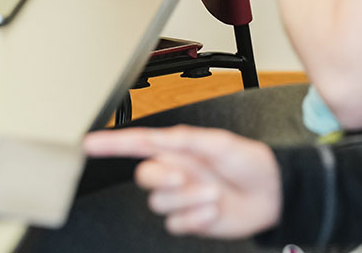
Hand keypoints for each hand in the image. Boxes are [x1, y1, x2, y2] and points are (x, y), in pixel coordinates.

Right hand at [83, 126, 281, 237]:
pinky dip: (195, 219)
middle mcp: (176, 171)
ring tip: (213, 193)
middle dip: (162, 179)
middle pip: (145, 177)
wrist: (272, 193)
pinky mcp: (191, 220)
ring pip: (160, 204)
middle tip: (185, 177)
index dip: (112, 144)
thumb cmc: (250, 162)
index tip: (89, 144)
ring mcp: (182, 198)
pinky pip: (177, 224)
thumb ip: (185, 140)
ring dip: (187, 200)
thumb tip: (156, 137)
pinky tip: (213, 210)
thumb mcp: (219, 142)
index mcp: (179, 148)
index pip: (137, 144)